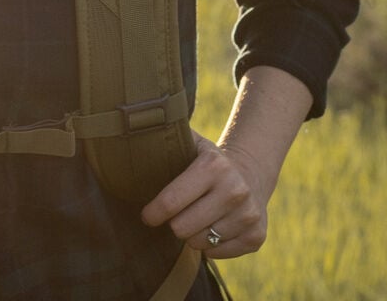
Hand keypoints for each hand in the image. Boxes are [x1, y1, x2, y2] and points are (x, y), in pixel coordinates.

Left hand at [140, 130, 268, 257]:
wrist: (251, 173)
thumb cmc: (208, 160)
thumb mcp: (192, 143)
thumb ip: (166, 137)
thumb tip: (129, 132)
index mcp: (213, 166)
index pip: (170, 201)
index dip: (152, 212)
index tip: (146, 215)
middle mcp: (234, 190)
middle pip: (182, 228)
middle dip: (174, 223)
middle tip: (176, 214)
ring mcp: (248, 215)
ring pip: (200, 243)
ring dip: (193, 233)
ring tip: (197, 217)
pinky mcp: (257, 237)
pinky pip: (217, 254)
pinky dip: (210, 245)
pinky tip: (214, 226)